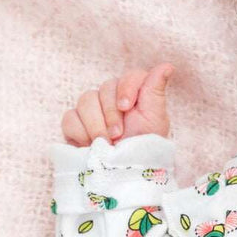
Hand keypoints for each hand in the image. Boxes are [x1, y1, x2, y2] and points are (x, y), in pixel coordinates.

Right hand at [60, 64, 175, 145]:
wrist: (125, 171)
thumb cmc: (144, 144)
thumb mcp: (155, 118)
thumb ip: (156, 90)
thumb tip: (167, 66)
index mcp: (136, 92)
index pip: (129, 76)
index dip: (126, 89)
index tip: (127, 108)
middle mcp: (112, 96)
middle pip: (104, 89)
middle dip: (111, 115)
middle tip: (118, 135)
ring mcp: (92, 108)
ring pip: (85, 101)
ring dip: (96, 125)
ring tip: (107, 143)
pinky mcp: (75, 122)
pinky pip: (70, 118)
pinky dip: (80, 133)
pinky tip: (91, 145)